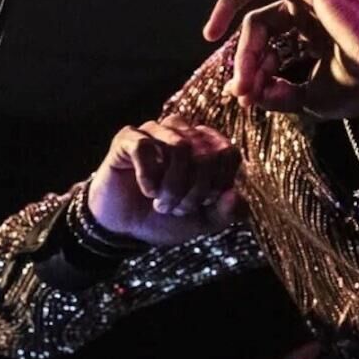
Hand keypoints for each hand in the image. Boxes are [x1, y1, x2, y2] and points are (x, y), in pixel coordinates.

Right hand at [87, 114, 243, 245]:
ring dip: (173, 185)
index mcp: (207, 145)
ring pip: (179, 146)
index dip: (218, 184)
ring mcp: (156, 130)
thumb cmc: (165, 218)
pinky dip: (148, 175)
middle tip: (176, 209)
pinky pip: (145, 146)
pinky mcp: (128, 138)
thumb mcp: (202, 221)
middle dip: (194, 191)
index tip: (201, 205)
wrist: (123, 228)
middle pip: (206, 152)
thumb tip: (235, 196)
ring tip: (161, 203)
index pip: (228, 153)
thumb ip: (226, 212)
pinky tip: (147, 190)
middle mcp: (184, 131)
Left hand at [202, 0, 358, 119]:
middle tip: (229, 70)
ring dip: (230, 2)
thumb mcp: (304, 98)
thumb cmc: (357, 87)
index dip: (247, 65)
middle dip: (239, 47)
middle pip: (257, 17)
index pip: (265, 42)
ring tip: (213, 28)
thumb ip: (273, 93)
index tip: (244, 93)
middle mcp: (306, 9)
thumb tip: (237, 91)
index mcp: (308, 34)